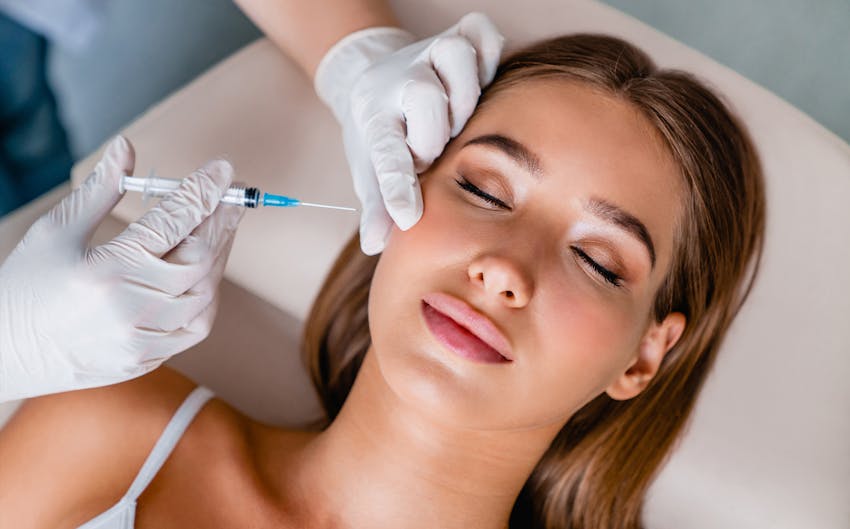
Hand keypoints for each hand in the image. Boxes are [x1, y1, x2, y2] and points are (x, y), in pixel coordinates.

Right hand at [0, 136, 243, 400]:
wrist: (3, 357)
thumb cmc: (25, 288)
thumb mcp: (54, 232)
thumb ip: (99, 190)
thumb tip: (127, 147)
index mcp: (107, 270)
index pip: (172, 221)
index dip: (202, 191)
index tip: (223, 168)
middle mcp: (131, 307)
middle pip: (200, 257)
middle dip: (221, 221)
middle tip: (233, 195)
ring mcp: (143, 339)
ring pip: (205, 292)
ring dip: (219, 256)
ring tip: (220, 227)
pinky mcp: (149, 359)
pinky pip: (196, 325)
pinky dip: (208, 294)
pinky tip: (205, 271)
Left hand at [315, 12, 503, 253]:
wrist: (378, 79)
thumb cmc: (384, 133)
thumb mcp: (371, 169)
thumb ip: (377, 206)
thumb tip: (373, 245)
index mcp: (374, 118)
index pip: (384, 155)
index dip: (397, 186)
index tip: (407, 216)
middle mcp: (400, 80)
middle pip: (424, 96)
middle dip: (435, 133)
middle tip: (434, 151)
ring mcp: (428, 53)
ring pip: (455, 57)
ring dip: (465, 94)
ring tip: (461, 119)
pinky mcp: (457, 35)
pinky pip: (482, 33)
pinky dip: (489, 54)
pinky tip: (484, 81)